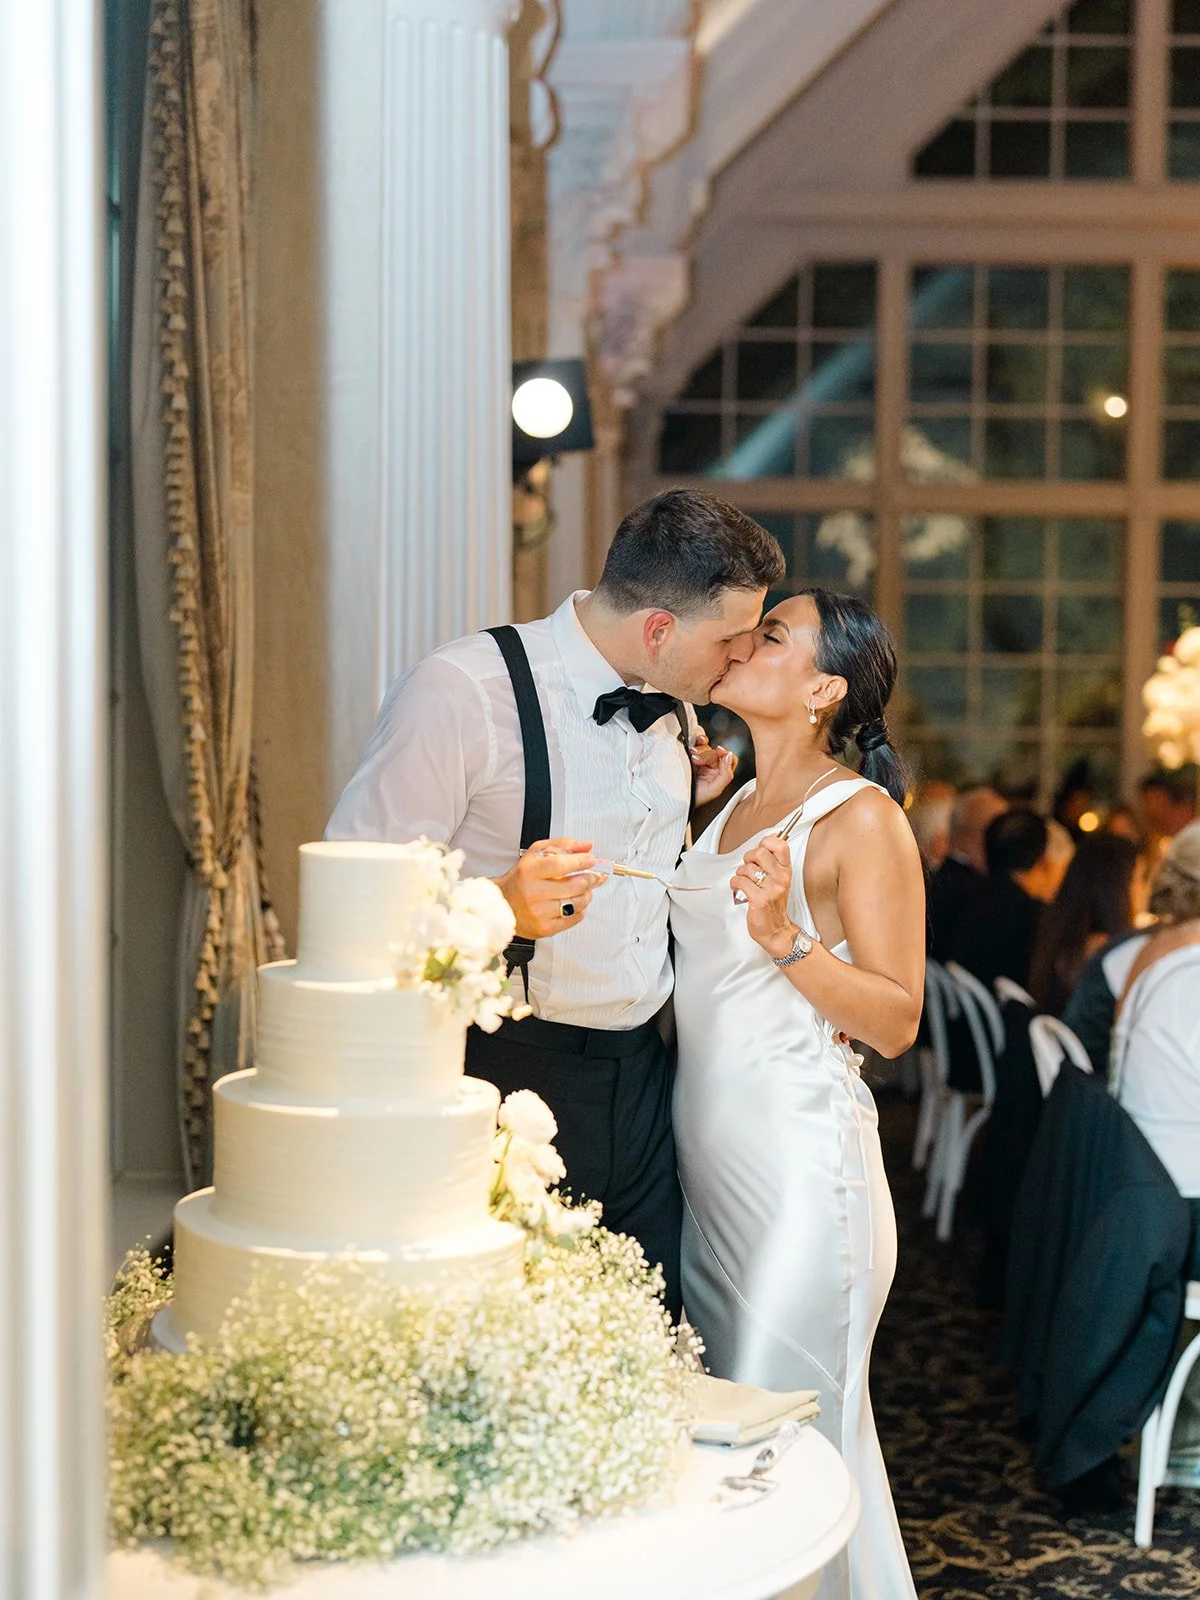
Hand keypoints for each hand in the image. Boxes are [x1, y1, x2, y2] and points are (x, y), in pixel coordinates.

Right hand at [493, 837, 607, 939]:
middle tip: (595, 875)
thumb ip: (563, 846)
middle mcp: (533, 893)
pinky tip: (572, 902)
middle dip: (591, 878)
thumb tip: (586, 846)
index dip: (581, 862)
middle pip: (575, 885)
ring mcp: (539, 912)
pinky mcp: (545, 928)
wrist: (503, 904)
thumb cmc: (521, 878)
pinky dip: (579, 909)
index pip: (560, 865)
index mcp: (529, 871)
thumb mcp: (537, 854)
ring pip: (578, 902)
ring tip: (581, 889)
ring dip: (586, 894)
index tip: (592, 860)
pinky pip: (575, 918)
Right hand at [690, 730, 737, 807]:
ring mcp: (700, 761)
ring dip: (699, 750)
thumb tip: (728, 757)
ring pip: (706, 747)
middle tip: (696, 761)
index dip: (726, 754)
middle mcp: (711, 767)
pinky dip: (697, 741)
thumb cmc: (692, 797)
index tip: (718, 751)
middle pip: (715, 753)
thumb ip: (726, 775)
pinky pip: (697, 743)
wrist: (674, 796)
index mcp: (720, 775)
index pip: (730, 760)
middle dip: (705, 755)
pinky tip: (694, 744)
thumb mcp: (713, 791)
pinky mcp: (690, 755)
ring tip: (691, 757)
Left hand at [730, 833, 797, 959]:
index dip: (766, 842)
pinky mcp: (759, 899)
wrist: (776, 930)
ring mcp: (771, 889)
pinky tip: (739, 889)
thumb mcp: (778, 880)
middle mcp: (780, 878)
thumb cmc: (774, 905)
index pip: (781, 845)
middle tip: (749, 868)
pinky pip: (740, 881)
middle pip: (759, 853)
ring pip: (747, 868)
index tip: (760, 848)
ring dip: (740, 874)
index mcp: (785, 870)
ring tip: (745, 882)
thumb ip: (771, 862)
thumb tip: (764, 843)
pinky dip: (735, 884)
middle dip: (748, 858)